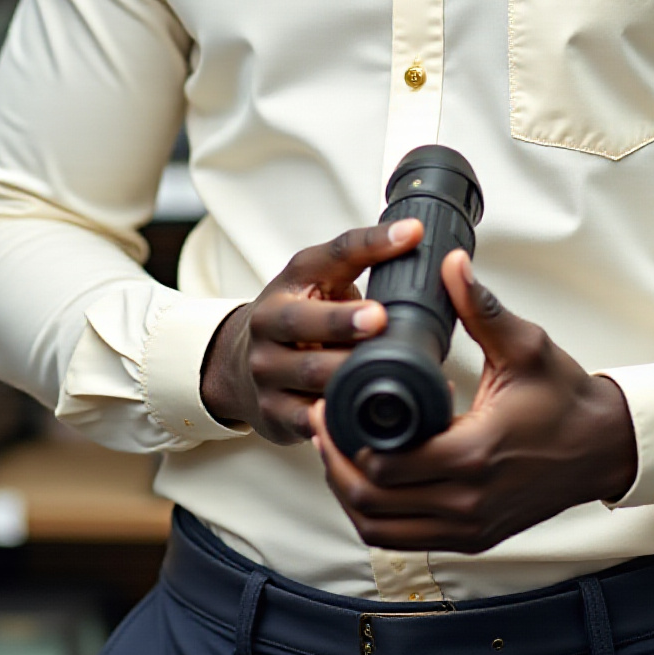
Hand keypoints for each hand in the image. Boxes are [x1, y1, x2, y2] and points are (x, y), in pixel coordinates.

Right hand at [200, 217, 422, 443]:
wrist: (240, 363)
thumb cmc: (296, 316)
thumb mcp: (320, 280)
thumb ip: (362, 259)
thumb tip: (414, 237)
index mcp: (290, 284)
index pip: (332, 256)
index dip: (372, 245)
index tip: (410, 234)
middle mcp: (269, 324)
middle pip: (302, 321)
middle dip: (341, 321)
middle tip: (378, 318)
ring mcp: (267, 370)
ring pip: (308, 373)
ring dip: (346, 372)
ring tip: (381, 370)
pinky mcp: (274, 412)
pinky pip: (307, 420)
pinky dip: (332, 419)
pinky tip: (356, 416)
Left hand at [311, 252, 638, 552]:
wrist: (601, 446)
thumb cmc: (564, 397)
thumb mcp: (526, 345)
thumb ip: (482, 307)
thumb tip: (453, 265)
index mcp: (474, 454)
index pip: (385, 465)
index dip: (344, 439)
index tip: (329, 404)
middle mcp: (468, 501)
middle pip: (372, 502)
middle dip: (335, 464)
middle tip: (321, 425)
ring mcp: (470, 526)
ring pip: (381, 529)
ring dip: (349, 495)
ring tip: (336, 452)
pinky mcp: (473, 537)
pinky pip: (405, 538)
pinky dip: (376, 516)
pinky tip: (369, 480)